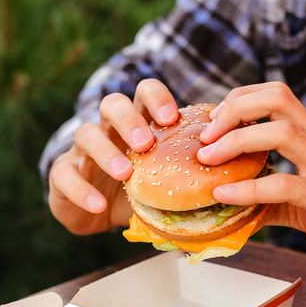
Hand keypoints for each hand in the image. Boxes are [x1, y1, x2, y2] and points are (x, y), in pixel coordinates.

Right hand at [48, 79, 179, 234]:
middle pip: (112, 104)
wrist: (97, 213)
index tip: (172, 117)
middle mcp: (108, 129)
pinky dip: (81, 191)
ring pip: (85, 133)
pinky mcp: (62, 174)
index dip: (157, 98)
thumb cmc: (140, 189)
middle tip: (146, 143)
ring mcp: (82, 151)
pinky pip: (65, 175)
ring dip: (106, 151)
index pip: (144, 93)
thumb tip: (242, 188)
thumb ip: (193, 176)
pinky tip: (99, 206)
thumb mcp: (167, 180)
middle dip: (129, 119)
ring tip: (125, 172)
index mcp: (137, 123)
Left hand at [197, 82, 305, 258]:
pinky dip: (250, 189)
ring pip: (281, 132)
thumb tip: (231, 206)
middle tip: (204, 137)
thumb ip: (271, 199)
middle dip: (233, 109)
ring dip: (235, 141)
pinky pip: (287, 185)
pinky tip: (225, 195)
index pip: (277, 95)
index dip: (240, 99)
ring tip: (207, 160)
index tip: (214, 123)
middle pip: (276, 98)